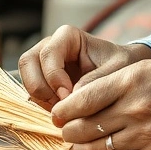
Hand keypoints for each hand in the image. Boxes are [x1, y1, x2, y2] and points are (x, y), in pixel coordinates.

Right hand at [19, 25, 150, 110]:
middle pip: (28, 62)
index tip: (69, 95)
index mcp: (68, 36)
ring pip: (26, 77)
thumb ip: (96, 81)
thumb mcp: (116, 71)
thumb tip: (71, 97)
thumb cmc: (122, 65)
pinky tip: (62, 112)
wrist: (124, 72)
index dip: (54, 76)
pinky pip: (32, 91)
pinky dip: (42, 104)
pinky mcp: (43, 80)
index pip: (48, 53)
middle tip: (61, 107)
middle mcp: (51, 46)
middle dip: (41, 88)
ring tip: (63, 112)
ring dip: (40, 98)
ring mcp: (44, 63)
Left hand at [52, 60, 150, 149]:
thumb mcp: (142, 69)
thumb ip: (108, 82)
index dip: (62, 111)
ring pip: (96, 149)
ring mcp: (146, 135)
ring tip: (78, 144)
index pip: (82, 100)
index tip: (56, 114)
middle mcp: (137, 109)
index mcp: (131, 82)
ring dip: (80, 149)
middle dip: (67, 131)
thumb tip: (72, 99)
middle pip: (84, 127)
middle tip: (65, 130)